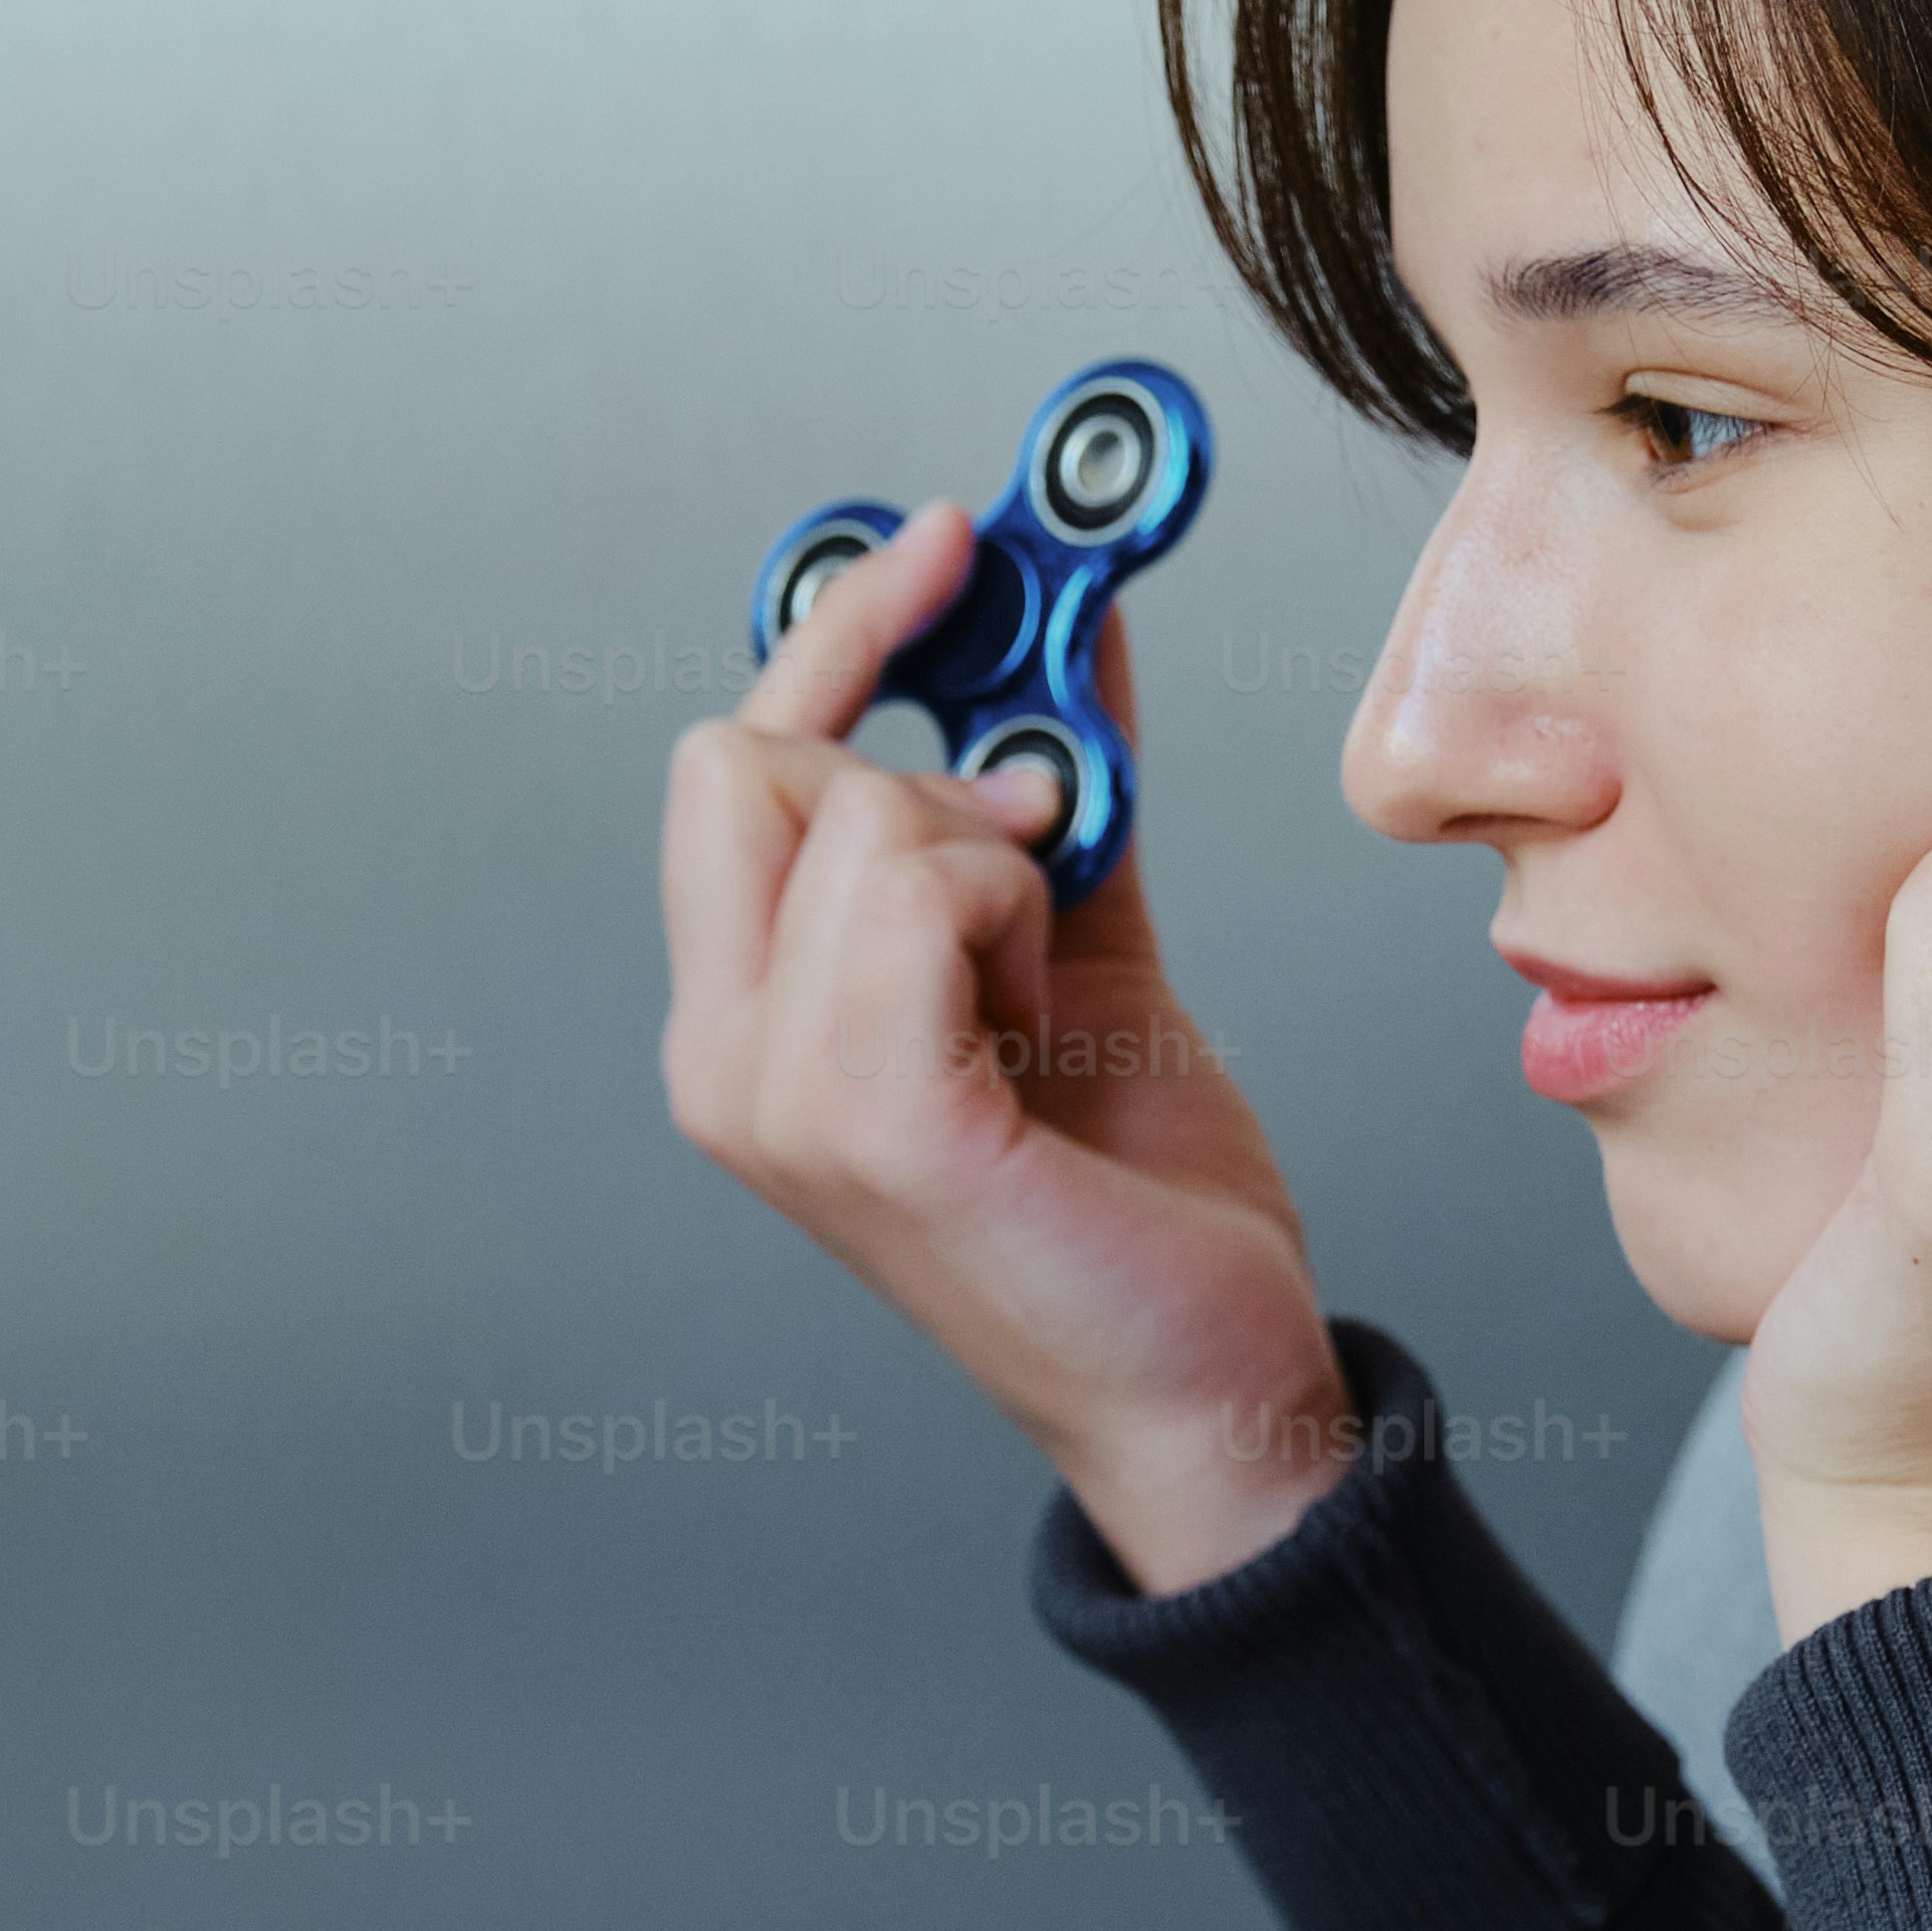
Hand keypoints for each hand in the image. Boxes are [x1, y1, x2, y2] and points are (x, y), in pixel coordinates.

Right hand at [662, 497, 1351, 1590]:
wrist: (1208, 1386)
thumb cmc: (1133, 1205)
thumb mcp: (1084, 949)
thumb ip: (1055, 787)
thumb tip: (1075, 621)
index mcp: (746, 1020)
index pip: (727, 756)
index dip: (843, 626)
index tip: (954, 544)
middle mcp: (723, 1060)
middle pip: (756, 760)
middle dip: (919, 778)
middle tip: (1028, 880)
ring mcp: (776, 1100)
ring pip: (858, 812)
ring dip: (995, 864)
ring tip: (1039, 997)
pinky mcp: (871, 1125)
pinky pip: (917, 890)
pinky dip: (1012, 912)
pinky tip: (1045, 1013)